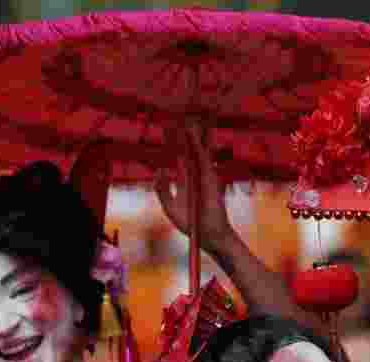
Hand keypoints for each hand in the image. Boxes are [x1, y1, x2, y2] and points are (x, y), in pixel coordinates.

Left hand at [155, 119, 234, 254]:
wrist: (210, 237)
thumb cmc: (192, 226)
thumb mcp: (170, 207)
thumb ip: (162, 190)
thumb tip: (159, 170)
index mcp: (186, 182)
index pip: (180, 158)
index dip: (175, 144)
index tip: (169, 128)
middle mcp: (196, 176)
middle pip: (189, 150)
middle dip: (184, 134)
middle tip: (179, 116)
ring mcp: (204, 176)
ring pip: (198, 150)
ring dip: (193, 133)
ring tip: (188, 116)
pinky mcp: (210, 178)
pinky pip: (202, 157)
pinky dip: (197, 144)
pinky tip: (192, 132)